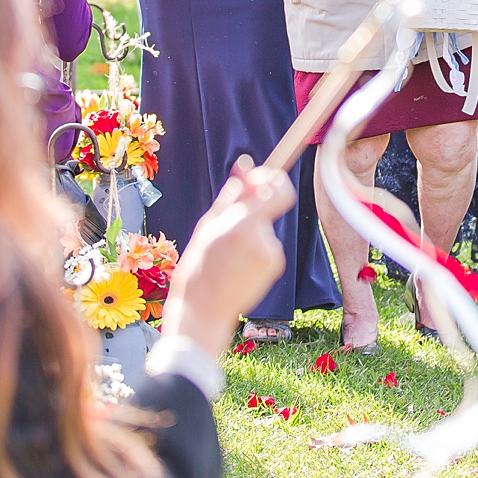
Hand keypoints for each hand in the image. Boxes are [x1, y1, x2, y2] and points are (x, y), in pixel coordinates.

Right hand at [164, 155, 297, 360]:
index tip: (258, 180)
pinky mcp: (276, 266)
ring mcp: (272, 254)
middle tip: (234, 219)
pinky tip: (237, 264)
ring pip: (264, 227)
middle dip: (255, 206)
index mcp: (242, 225)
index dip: (273, 180)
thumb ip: (232, 196)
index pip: (279, 191)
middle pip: (270, 206)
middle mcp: (262, 238)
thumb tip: (246, 166)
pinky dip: (255, 248)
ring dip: (250, 231)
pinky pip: (267, 245)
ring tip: (228, 252)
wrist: (204, 310)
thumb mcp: (208, 227)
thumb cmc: (199, 266)